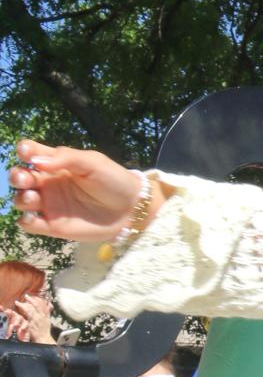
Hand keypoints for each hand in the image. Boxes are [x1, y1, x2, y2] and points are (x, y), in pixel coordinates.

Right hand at [8, 142, 142, 240]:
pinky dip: (25, 221)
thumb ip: (66, 158)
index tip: (27, 153)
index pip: (31, 152)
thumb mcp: (93, 162)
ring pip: (21, 200)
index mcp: (56, 164)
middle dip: (16, 176)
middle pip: (20, 176)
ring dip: (20, 198)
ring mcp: (50, 204)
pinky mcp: (53, 225)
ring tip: (32, 197)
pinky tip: (33, 217)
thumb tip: (35, 161)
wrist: (131, 209)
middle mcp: (48, 182)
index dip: (24, 151)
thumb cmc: (113, 180)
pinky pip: (30, 224)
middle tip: (26, 178)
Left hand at [9, 292, 53, 344]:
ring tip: (18, 302)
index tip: (33, 296)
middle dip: (31, 300)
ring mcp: (36, 320)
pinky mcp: (31, 324)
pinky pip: (26, 317)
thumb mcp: (48, 320)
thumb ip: (48, 312)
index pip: (42, 305)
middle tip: (26, 296)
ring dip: (24, 305)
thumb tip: (49, 304)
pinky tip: (18, 310)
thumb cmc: (45, 330)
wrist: (44, 338)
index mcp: (45, 315)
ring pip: (30, 310)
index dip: (37, 299)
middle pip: (36, 306)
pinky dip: (22, 313)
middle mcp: (41, 316)